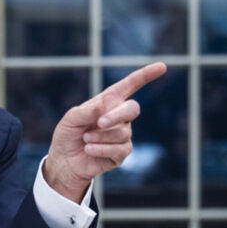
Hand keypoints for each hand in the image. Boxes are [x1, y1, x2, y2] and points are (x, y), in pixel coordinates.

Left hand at [43, 62, 166, 200]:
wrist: (64, 161)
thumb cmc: (67, 135)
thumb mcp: (71, 119)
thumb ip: (87, 110)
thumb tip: (108, 104)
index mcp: (108, 102)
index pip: (130, 85)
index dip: (146, 75)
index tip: (162, 66)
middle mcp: (119, 116)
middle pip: (132, 109)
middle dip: (116, 115)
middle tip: (100, 123)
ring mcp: (123, 135)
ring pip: (122, 132)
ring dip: (100, 136)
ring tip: (85, 139)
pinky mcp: (121, 153)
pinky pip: (119, 149)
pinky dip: (100, 149)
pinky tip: (88, 149)